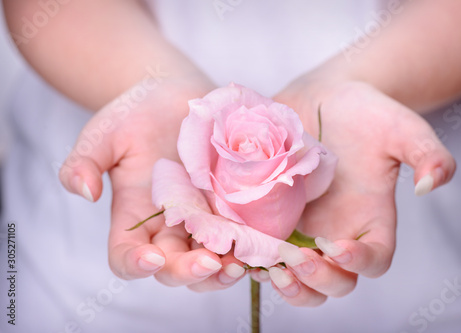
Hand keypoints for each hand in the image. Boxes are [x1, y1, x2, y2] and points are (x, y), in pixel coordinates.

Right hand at [59, 76, 245, 290]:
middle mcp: (168, 225)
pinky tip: (262, 245)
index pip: (127, 256)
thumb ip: (85, 161)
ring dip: (224, 270)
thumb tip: (83, 191)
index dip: (135, 265)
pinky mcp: (230, 206)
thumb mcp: (104, 134)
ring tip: (241, 264)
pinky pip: (240, 235)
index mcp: (133, 216)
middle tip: (208, 263)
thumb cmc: (135, 114)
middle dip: (189, 272)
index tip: (151, 258)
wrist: (173, 95)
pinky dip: (250, 246)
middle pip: (173, 267)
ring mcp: (202, 218)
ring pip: (210, 260)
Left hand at [270, 80, 455, 305]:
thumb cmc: (365, 112)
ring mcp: (301, 227)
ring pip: (294, 276)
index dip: (358, 263)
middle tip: (297, 261)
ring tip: (264, 266)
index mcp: (370, 219)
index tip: (338, 247)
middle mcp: (336, 232)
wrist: (323, 98)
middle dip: (316, 280)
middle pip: (333, 281)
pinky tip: (236, 247)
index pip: (373, 258)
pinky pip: (260, 247)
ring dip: (281, 280)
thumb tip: (431, 185)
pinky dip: (249, 255)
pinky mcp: (269, 215)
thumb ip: (426, 153)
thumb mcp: (399, 126)